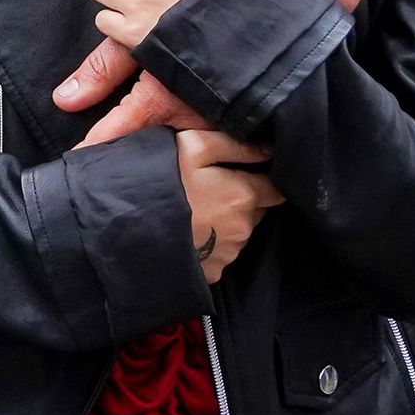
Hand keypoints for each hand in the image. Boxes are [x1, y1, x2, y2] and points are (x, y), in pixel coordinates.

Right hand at [176, 128, 281, 283]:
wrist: (138, 223)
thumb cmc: (166, 179)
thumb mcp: (194, 146)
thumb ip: (233, 145)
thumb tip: (265, 150)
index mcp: (243, 195)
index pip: (275, 189)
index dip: (264, 180)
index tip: (249, 173)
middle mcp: (244, 227)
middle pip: (257, 210)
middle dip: (243, 199)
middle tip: (213, 187)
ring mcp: (229, 251)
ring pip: (239, 230)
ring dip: (228, 220)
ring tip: (199, 208)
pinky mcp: (215, 269)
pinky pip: (221, 251)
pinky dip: (213, 240)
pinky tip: (194, 229)